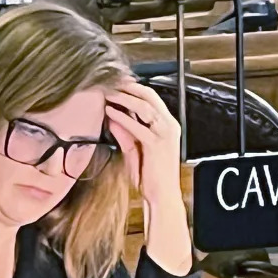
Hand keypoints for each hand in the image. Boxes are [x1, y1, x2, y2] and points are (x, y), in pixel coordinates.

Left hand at [106, 79, 192, 276]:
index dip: (134, 88)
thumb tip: (112, 117)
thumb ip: (125, 133)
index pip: (151, 99)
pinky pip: (138, 125)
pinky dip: (123, 117)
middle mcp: (169, 126)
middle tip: (111, 81)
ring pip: (144, 107)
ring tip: (109, 93)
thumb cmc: (150, 176)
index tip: (117, 83)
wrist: (161, 196)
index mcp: (167, 126)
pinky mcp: (157, 144)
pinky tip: (111, 113)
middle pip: (149, 96)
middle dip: (129, 87)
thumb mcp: (134, 150)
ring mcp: (164, 134)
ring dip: (125, 98)